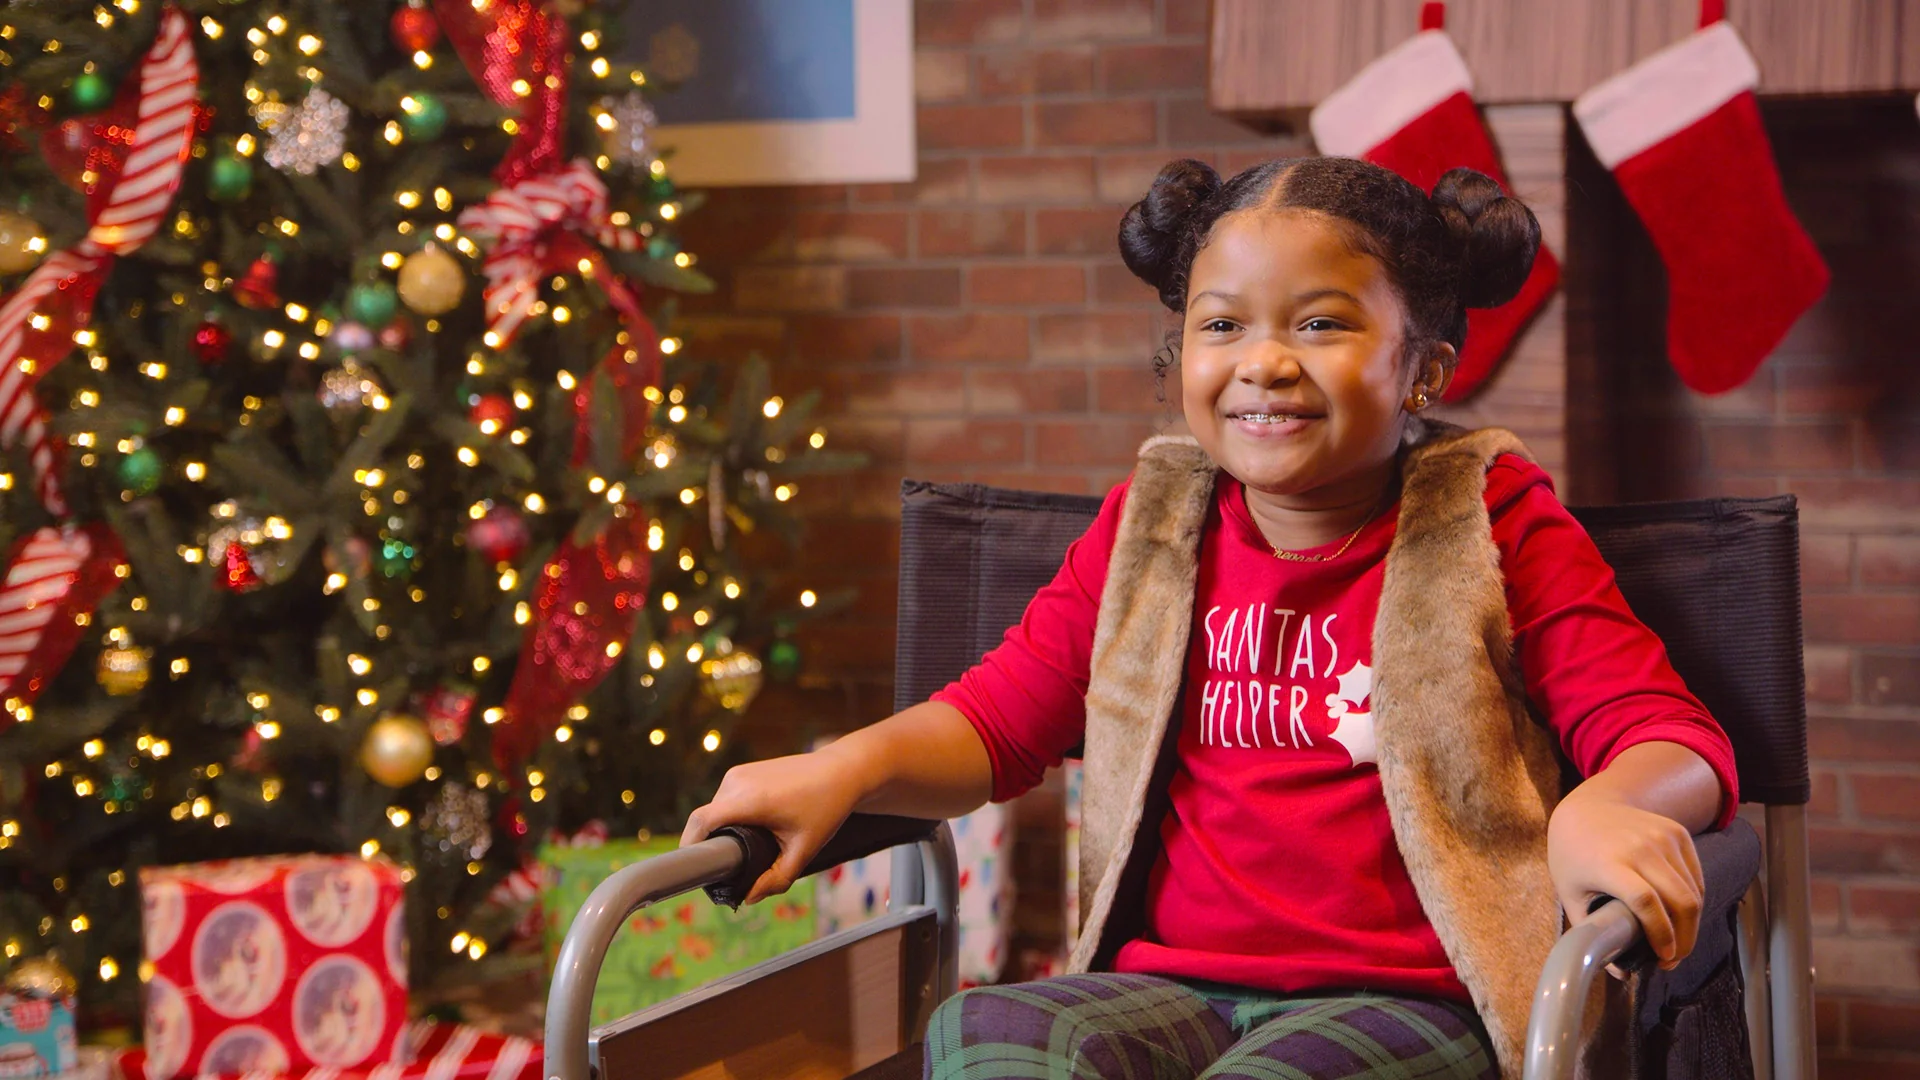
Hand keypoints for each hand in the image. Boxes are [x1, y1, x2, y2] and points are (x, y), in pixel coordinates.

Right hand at [681, 748, 866, 904]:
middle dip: (711, 845)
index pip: (700, 822)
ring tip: (746, 849)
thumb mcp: (804, 850)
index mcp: (750, 800)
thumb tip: (748, 898)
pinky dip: (730, 816)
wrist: (841, 771)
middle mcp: (738, 782)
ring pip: (714, 810)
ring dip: (721, 830)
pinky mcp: (742, 770)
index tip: (694, 871)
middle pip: (706, 821)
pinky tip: (751, 829)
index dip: (689, 848)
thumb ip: (776, 879)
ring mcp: (738, 773)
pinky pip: (724, 799)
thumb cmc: (825, 809)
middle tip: (729, 870)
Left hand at [1547, 785, 1704, 970]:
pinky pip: (1696, 876)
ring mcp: (1662, 837)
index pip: (1645, 902)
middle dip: (1685, 939)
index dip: (1660, 934)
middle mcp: (1639, 847)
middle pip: (1680, 901)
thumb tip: (1622, 975)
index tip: (1662, 958)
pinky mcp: (1677, 833)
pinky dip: (1694, 901)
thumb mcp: (1570, 893)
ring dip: (1691, 925)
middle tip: (1673, 959)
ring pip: (1693, 892)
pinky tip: (1680, 917)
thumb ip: (1590, 933)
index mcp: (1608, 862)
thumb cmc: (1574, 855)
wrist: (1588, 807)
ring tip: (1676, 942)